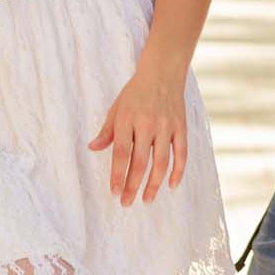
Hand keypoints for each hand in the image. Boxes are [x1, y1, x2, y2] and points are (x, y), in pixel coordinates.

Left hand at [88, 63, 188, 206]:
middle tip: (127, 203)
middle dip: (132, 185)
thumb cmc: (136, 92)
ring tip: (147, 200)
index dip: (118, 175)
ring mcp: (166, 126)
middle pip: (140, 162)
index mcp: (128, 119)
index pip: (121, 153)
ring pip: (161, 162)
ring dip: (154, 184)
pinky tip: (172, 185)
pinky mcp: (181, 127)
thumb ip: (107, 131)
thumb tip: (93, 149)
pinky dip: (178, 171)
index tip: (114, 192)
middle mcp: (147, 124)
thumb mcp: (117, 108)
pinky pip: (181, 153)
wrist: (163, 72)